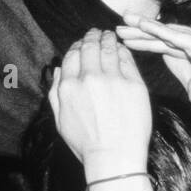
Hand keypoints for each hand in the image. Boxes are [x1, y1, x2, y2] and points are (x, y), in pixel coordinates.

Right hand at [49, 30, 151, 173]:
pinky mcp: (134, 85)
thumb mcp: (60, 120)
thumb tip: (58, 70)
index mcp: (69, 87)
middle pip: (90, 47)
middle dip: (92, 37)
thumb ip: (56, 92)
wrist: (114, 158)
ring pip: (109, 49)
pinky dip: (123, 50)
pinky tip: (122, 48)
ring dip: (108, 39)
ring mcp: (113, 80)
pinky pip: (127, 60)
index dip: (77, 45)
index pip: (72, 55)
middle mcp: (89, 78)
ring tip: (109, 35)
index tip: (82, 43)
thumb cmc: (87, 145)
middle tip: (96, 32)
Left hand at [116, 17, 190, 136]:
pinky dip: (159, 31)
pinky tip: (142, 26)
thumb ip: (181, 66)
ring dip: (146, 28)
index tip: (127, 40)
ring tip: (124, 25)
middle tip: (120, 27)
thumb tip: (164, 55)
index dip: (149, 40)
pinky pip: (178, 38)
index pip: (172, 42)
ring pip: (171, 34)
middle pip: (170, 35)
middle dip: (143, 31)